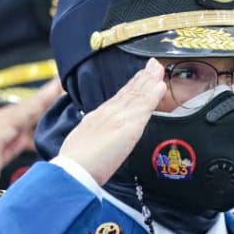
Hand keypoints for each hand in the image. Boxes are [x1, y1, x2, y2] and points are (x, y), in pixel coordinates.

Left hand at [0, 79, 64, 196]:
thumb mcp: (0, 129)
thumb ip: (23, 115)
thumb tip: (39, 100)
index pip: (27, 105)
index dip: (44, 96)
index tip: (60, 83)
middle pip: (27, 116)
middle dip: (44, 108)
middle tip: (65, 97)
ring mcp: (0, 143)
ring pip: (25, 130)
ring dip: (40, 124)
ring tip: (58, 116)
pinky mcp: (1, 158)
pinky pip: (20, 145)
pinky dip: (32, 140)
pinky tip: (40, 138)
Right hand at [57, 60, 166, 185]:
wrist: (74, 169)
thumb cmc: (77, 163)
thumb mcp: (84, 142)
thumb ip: (94, 137)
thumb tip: (98, 140)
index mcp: (98, 117)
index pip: (118, 99)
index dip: (130, 86)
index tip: (139, 77)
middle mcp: (108, 113)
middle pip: (129, 92)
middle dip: (142, 77)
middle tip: (153, 65)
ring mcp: (118, 117)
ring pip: (137, 95)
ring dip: (149, 80)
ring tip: (158, 68)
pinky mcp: (128, 126)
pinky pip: (143, 106)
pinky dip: (153, 95)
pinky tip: (160, 86)